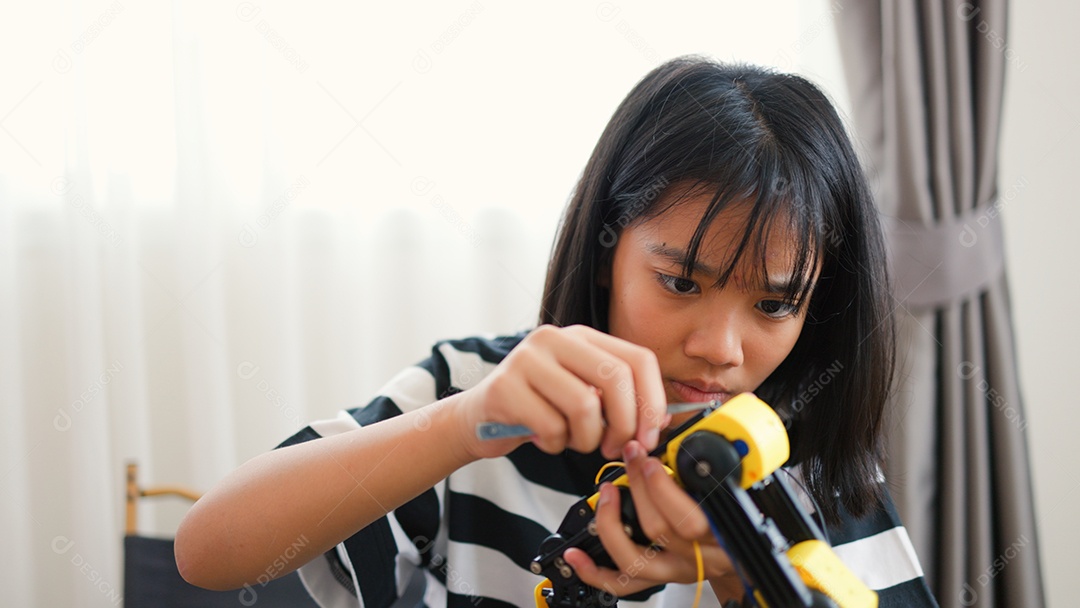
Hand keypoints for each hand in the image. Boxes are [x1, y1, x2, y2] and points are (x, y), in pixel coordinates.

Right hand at [454, 325, 667, 459]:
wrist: (478, 420)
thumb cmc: (540, 411)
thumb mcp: (584, 398)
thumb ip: (620, 403)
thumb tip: (661, 420)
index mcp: (581, 337)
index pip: (638, 359)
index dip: (652, 402)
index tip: (649, 436)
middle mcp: (554, 339)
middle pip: (615, 377)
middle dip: (624, 424)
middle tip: (614, 448)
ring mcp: (526, 359)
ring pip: (584, 406)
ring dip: (585, 440)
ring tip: (570, 441)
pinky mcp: (504, 387)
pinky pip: (551, 427)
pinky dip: (554, 445)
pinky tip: (542, 439)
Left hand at [562, 440, 743, 601]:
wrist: (739, 551)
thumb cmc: (729, 508)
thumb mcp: (723, 478)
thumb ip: (695, 454)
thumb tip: (664, 419)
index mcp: (721, 531)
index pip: (692, 516)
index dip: (662, 486)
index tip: (647, 457)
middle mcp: (698, 556)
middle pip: (659, 529)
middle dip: (637, 488)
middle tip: (629, 458)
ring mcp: (675, 569)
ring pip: (636, 558)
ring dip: (612, 523)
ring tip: (606, 495)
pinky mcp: (657, 579)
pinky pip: (621, 583)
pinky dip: (594, 571)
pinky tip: (576, 554)